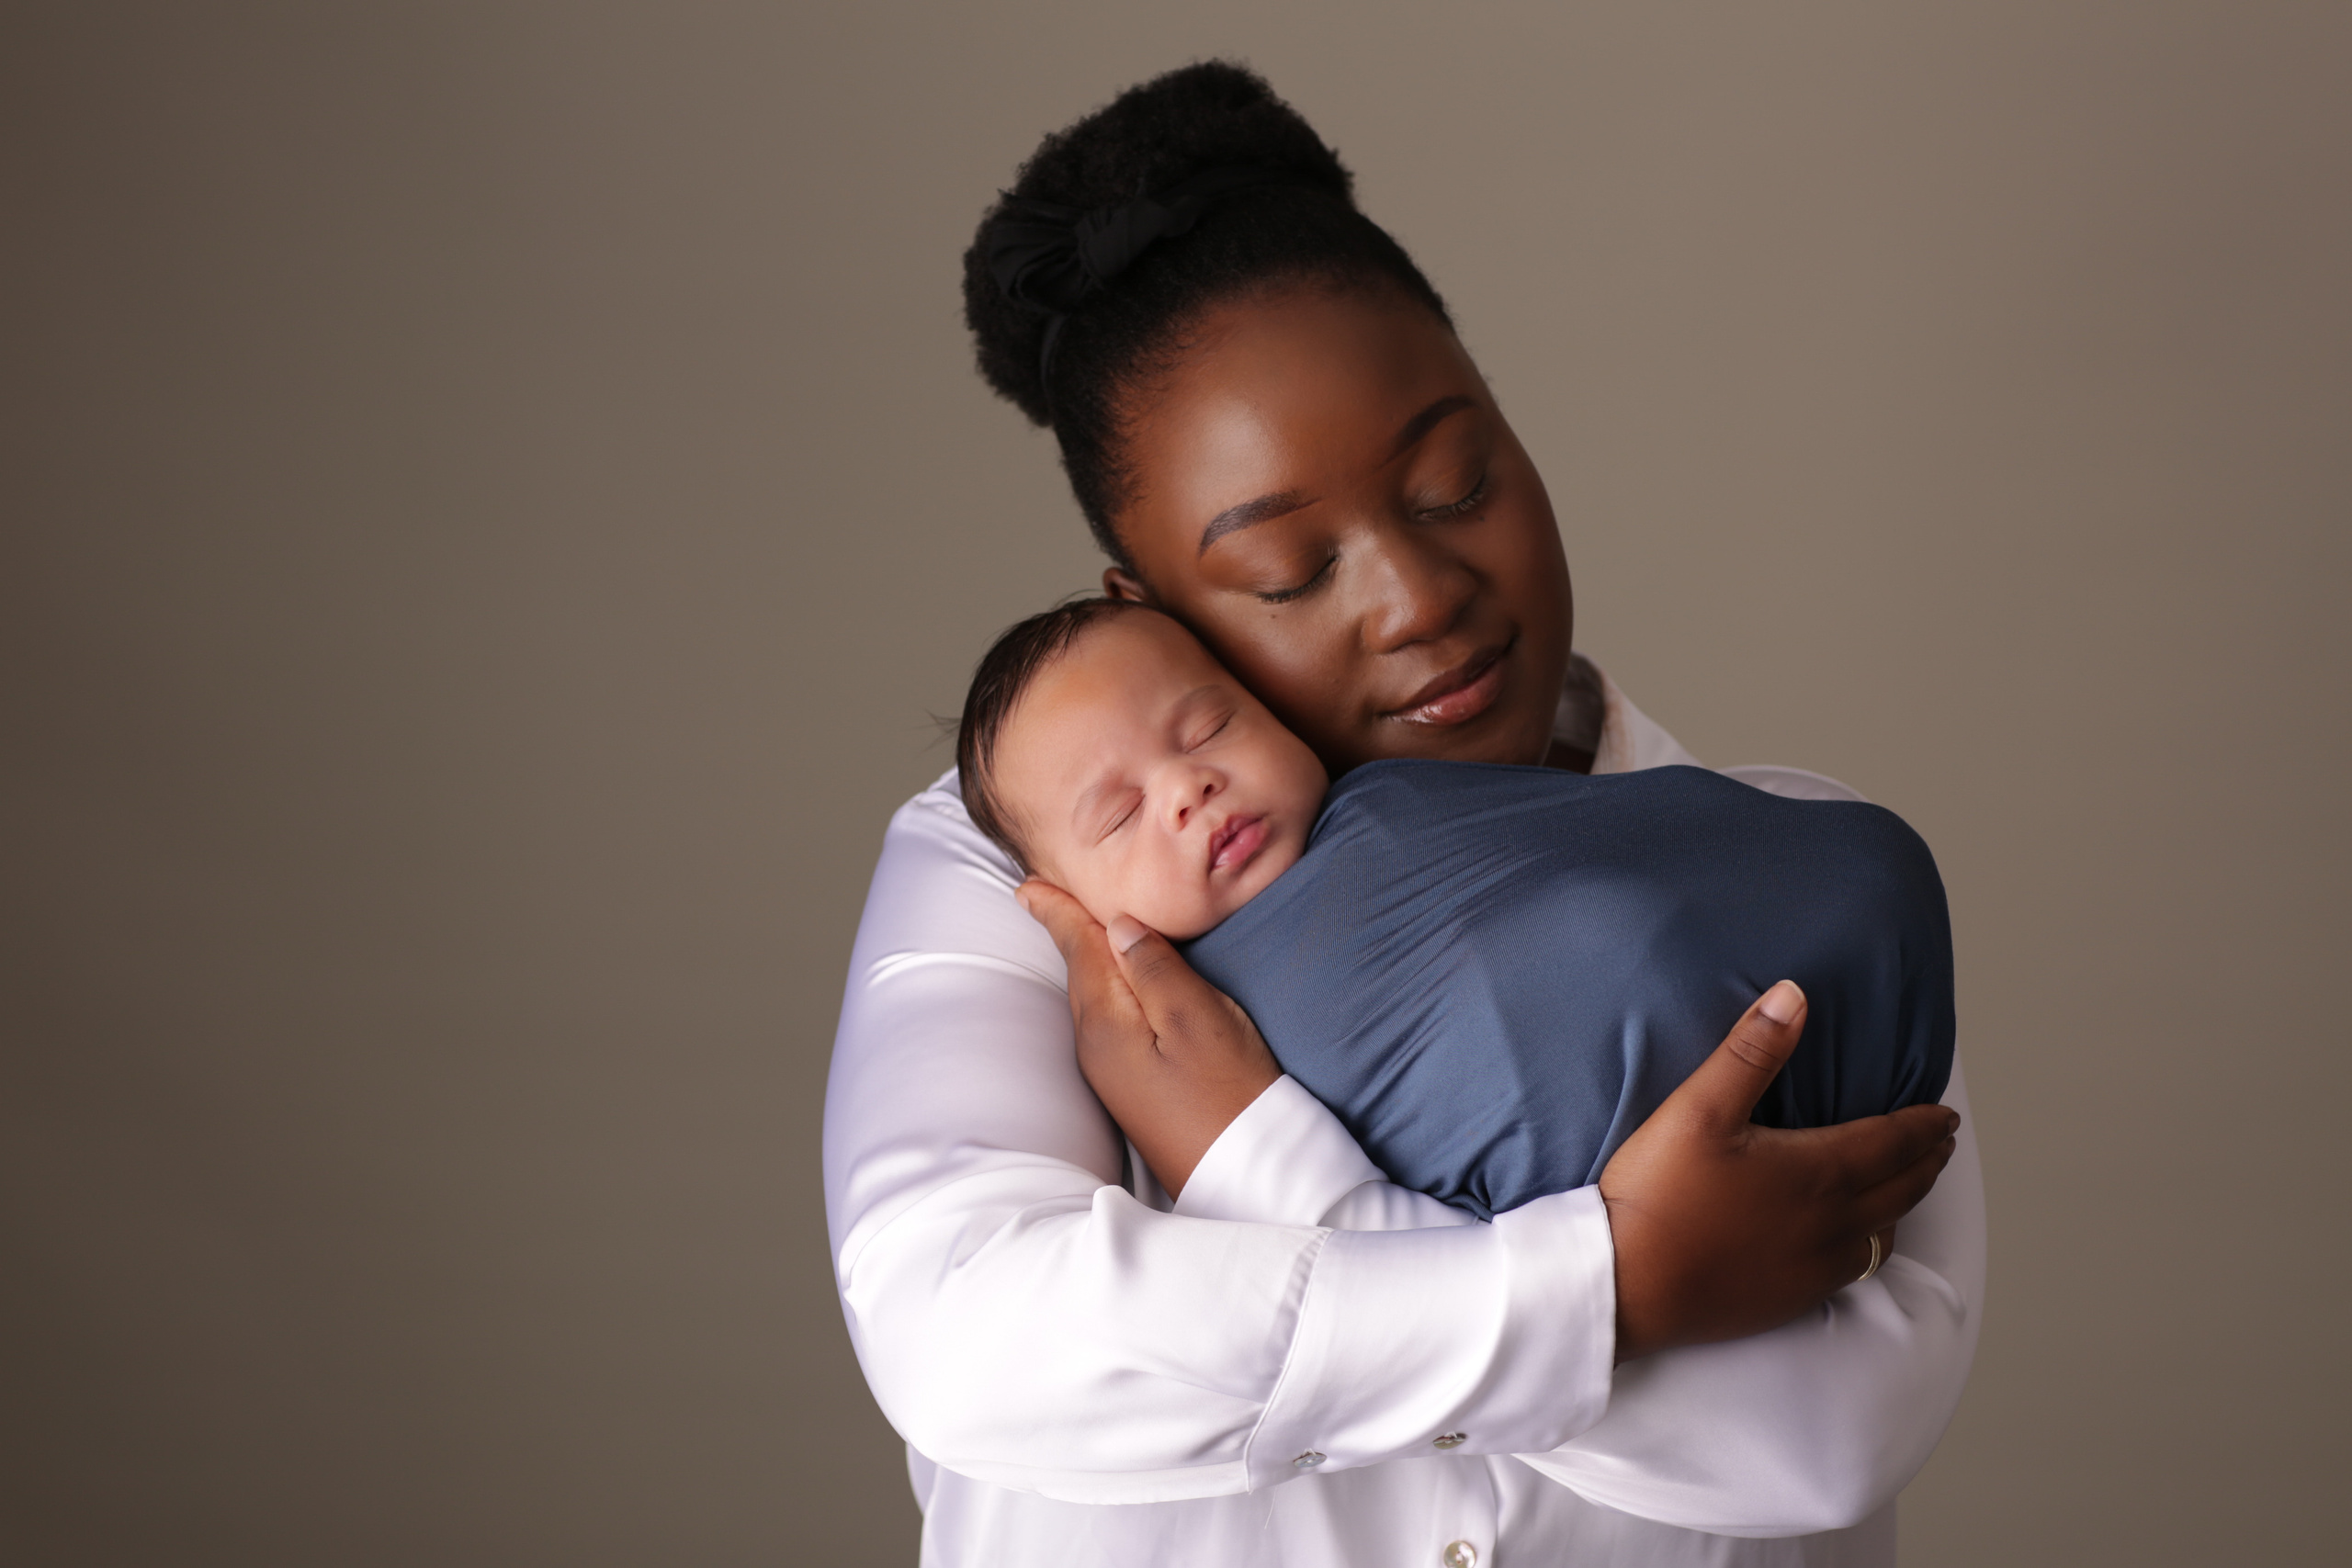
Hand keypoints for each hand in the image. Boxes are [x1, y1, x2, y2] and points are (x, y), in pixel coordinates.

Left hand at [1016, 879, 1280, 1195]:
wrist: (1246, 1176)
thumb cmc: (1229, 1092)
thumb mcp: (1197, 1017)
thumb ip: (1154, 967)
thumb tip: (1118, 924)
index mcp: (1106, 1022)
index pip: (1077, 950)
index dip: (1056, 912)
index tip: (1026, 886)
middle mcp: (1096, 1049)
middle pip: (1080, 972)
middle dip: (1067, 933)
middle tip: (1048, 895)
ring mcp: (1112, 1074)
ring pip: (1093, 998)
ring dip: (1089, 961)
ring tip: (1083, 929)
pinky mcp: (1134, 1089)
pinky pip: (1110, 1022)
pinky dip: (1110, 991)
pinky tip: (1122, 985)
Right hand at [1600, 981, 1959, 1361]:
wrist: (1629, 1283)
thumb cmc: (1659, 1195)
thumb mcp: (1698, 1109)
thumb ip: (1751, 1051)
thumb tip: (1793, 997)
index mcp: (1815, 1171)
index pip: (1891, 1142)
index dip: (1922, 1125)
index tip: (1944, 1115)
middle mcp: (1830, 1222)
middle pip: (1900, 1187)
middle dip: (1926, 1160)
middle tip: (1941, 1143)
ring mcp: (1815, 1265)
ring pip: (1884, 1231)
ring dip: (1905, 1201)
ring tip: (1910, 1183)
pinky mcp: (1795, 1296)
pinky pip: (1858, 1268)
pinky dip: (1875, 1243)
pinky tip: (1861, 1240)